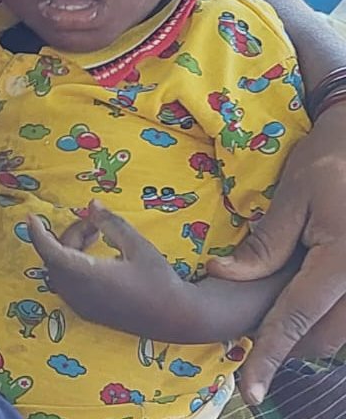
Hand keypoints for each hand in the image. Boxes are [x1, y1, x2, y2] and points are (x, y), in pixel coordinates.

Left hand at [27, 204, 189, 338]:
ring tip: (97, 234)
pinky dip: (73, 265)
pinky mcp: (88, 312)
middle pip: (57, 257)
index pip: (51, 252)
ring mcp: (82, 306)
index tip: (31, 217)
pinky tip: (96, 255)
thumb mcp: (138, 245)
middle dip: (70, 235)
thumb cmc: (159, 279)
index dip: (38, 234)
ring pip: (61, 270)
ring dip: (71, 249)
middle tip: (95, 224)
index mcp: (90, 276)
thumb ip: (111, 224)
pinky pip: (68, 283)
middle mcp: (80, 294)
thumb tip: (91, 204)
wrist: (176, 318)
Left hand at [206, 103, 345, 402]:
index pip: (295, 318)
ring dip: (304, 330)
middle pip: (320, 337)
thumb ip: (264, 244)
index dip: (268, 355)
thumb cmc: (328, 165)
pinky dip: (321, 316)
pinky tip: (299, 296)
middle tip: (248, 325)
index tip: (249, 390)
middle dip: (284, 340)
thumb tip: (222, 276)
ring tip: (270, 311)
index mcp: (340, 264)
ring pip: (337, 333)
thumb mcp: (292, 198)